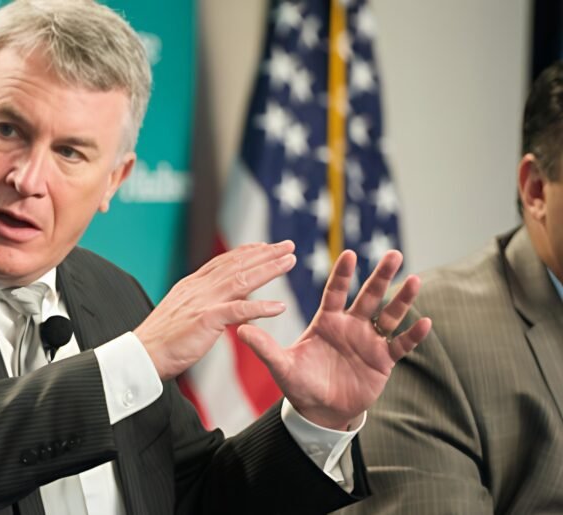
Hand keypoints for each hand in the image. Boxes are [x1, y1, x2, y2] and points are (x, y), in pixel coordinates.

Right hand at [136, 241, 295, 380]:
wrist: (141, 355)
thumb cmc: (160, 341)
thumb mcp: (180, 313)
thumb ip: (198, 303)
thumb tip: (212, 302)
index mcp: (191, 286)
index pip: (223, 261)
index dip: (247, 252)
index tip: (265, 245)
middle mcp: (198, 288)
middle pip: (237, 264)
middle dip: (265, 253)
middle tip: (288, 245)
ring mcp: (202, 302)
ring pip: (242, 279)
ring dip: (269, 269)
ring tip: (290, 262)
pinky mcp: (206, 319)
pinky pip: (239, 310)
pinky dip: (261, 307)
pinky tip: (280, 307)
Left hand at [238, 249, 431, 429]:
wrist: (319, 410)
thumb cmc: (300, 383)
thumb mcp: (281, 366)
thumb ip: (265, 347)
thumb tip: (240, 329)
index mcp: (327, 321)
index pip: (335, 292)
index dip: (343, 274)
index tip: (348, 253)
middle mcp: (351, 325)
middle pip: (368, 296)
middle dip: (380, 276)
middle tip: (393, 253)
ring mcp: (369, 341)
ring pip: (389, 315)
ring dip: (402, 299)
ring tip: (415, 280)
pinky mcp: (383, 360)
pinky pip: (401, 345)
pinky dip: (413, 335)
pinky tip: (426, 322)